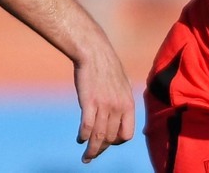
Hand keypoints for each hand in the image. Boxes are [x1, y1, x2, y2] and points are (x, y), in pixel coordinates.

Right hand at [73, 45, 134, 162]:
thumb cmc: (107, 66)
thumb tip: (122, 113)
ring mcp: (104, 105)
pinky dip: (83, 137)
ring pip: (99, 137)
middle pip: (111, 138)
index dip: (117, 142)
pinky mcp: (89, 102)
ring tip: (86, 158)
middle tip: (93, 154)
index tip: (109, 142)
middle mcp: (118, 107)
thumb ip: (123, 100)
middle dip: (102, 149)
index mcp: (128, 103)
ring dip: (92, 151)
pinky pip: (87, 127)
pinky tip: (80, 139)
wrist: (94, 51)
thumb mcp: (123, 83)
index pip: (127, 135)